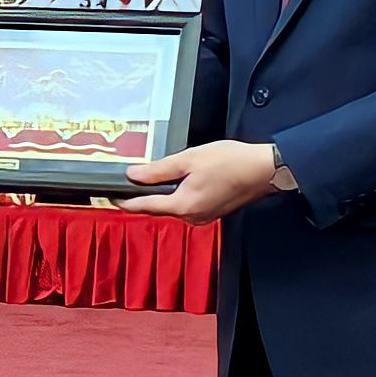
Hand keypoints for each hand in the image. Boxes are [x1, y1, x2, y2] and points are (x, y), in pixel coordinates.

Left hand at [118, 141, 277, 224]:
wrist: (264, 170)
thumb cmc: (232, 163)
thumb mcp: (189, 159)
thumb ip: (159, 170)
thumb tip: (134, 175)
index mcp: (183, 206)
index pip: (144, 206)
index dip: (125, 202)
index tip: (110, 197)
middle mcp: (192, 217)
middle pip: (158, 208)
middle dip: (143, 197)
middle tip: (127, 184)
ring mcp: (204, 216)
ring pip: (173, 207)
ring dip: (161, 196)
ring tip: (150, 180)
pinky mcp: (212, 211)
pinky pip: (187, 205)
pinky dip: (178, 195)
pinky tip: (179, 182)